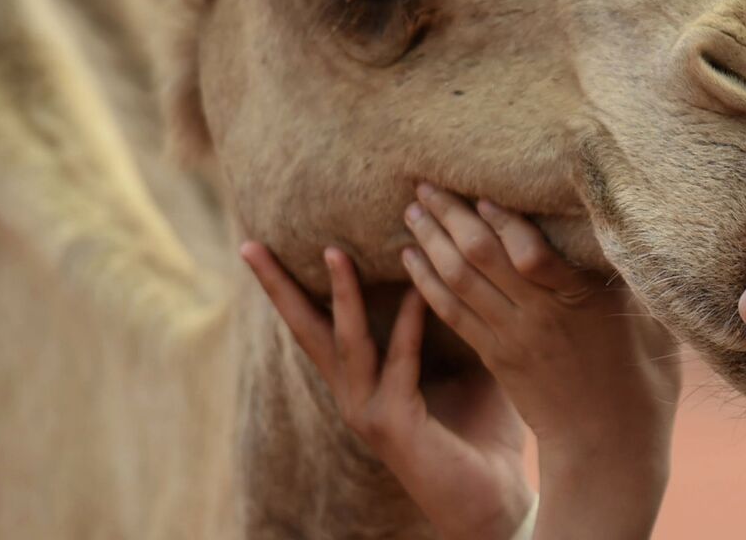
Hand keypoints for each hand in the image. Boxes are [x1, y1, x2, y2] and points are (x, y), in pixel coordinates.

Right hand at [241, 243, 530, 539]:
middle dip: (279, 286)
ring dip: (342, 295)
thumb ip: (449, 320)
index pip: (319, 325)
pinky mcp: (394, 425)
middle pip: (307, 330)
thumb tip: (459, 262)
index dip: (291, 287)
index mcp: (362, 381)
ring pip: (346, 341)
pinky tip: (418, 291)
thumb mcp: (461, 365)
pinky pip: (399, 364)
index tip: (262, 246)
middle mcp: (354, 395)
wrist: (495, 500)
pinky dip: (409, 325)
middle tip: (251, 245)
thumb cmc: (481, 433)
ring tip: (335, 251)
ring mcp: (368, 412)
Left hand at [403, 185, 680, 538]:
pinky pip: (451, 313)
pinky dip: (427, 282)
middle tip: (425, 182)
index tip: (481, 190)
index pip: (532, 251)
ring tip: (412, 209)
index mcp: (582, 302)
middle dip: (450, 215)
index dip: (503, 219)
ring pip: (458, 280)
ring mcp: (512, 337)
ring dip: (430, 241)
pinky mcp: (495, 357)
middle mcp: (540, 316)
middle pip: (482, 256)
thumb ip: (630, 280)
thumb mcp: (653, 325)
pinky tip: (410, 258)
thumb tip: (628, 231)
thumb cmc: (644, 384)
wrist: (608, 449)